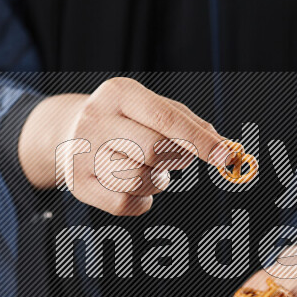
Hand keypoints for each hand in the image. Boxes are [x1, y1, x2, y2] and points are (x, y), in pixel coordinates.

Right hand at [18, 77, 230, 215]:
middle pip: (153, 150)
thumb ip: (192, 125)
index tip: (226, 156)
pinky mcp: (78, 183)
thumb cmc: (128, 120)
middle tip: (175, 158)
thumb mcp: (155, 109)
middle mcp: (96, 119)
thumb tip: (227, 149)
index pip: (165, 119)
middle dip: (175, 159)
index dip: (199, 140)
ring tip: (149, 169)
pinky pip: (123, 203)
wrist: (69, 131)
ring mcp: (82, 152)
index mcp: (119, 93)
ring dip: (156, 181)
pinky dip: (141, 200)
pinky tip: (136, 187)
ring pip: (138, 179)